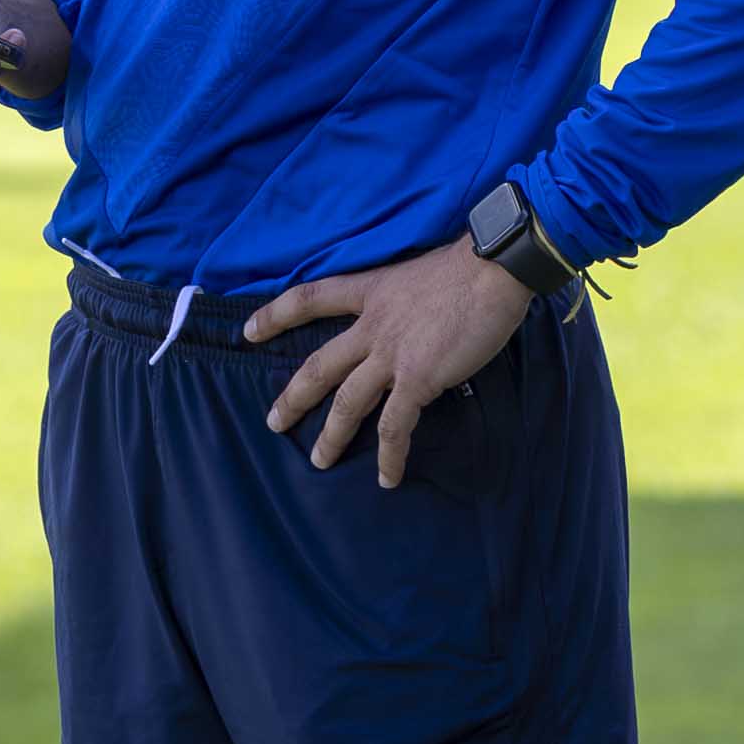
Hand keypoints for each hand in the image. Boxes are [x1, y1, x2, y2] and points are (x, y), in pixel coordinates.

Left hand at [249, 243, 532, 486]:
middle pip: (319, 366)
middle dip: (293, 397)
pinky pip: (395, 426)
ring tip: (320, 462)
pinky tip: (387, 477)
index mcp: (371, 292)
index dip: (276, 315)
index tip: (248, 332)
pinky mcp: (418, 378)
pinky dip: (390, 455)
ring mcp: (392, 354)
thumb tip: (414, 321)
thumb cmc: (470, 266)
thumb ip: (405, 301)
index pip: (310, 299)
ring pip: (347, 402)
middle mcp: (372, 325)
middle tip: (274, 423)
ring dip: (332, 436)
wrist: (494, 268)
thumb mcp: (419, 273)